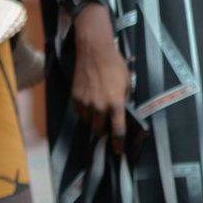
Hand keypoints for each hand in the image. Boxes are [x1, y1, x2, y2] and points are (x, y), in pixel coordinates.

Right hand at [70, 2, 130, 154]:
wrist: (94, 51)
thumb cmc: (115, 65)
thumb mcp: (127, 82)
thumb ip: (124, 99)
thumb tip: (122, 111)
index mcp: (116, 104)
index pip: (117, 132)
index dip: (118, 144)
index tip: (118, 151)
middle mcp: (100, 107)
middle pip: (100, 130)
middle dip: (104, 131)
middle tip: (107, 125)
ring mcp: (85, 103)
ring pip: (89, 122)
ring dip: (94, 121)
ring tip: (98, 112)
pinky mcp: (75, 98)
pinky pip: (80, 112)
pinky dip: (85, 112)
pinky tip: (89, 103)